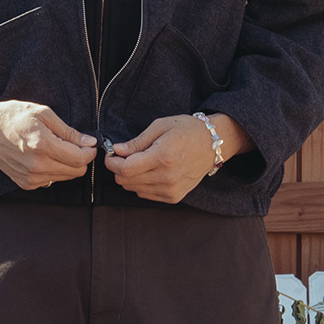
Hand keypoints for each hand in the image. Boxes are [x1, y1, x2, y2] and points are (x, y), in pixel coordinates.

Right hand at [0, 93, 96, 189]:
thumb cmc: (13, 117)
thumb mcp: (44, 114)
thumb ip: (68, 131)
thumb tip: (90, 142)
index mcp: (43, 145)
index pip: (80, 158)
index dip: (89, 151)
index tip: (88, 143)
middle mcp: (37, 165)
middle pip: (76, 171)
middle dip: (80, 158)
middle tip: (73, 144)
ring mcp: (30, 177)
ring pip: (65, 177)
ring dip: (67, 165)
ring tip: (55, 148)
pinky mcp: (25, 184)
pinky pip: (51, 181)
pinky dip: (53, 170)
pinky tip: (43, 157)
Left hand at [106, 113, 248, 202]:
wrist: (213, 144)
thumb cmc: (187, 130)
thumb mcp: (160, 126)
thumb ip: (136, 142)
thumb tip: (116, 150)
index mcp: (163, 157)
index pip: (126, 169)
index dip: (112, 162)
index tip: (111, 155)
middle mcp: (167, 177)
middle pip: (127, 181)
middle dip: (118, 169)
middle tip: (123, 156)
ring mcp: (171, 189)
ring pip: (134, 189)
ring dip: (130, 177)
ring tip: (140, 162)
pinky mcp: (174, 197)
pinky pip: (145, 194)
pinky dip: (141, 184)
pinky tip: (150, 171)